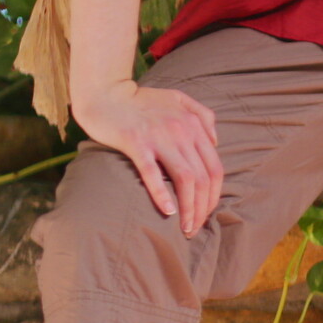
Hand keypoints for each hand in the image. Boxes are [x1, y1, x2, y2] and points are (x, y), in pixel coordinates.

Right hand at [73, 79, 223, 235]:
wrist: (107, 93)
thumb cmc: (142, 100)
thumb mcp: (179, 99)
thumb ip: (202, 115)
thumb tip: (216, 142)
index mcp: (194, 123)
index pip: (215, 167)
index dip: (215, 195)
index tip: (206, 213)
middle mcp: (182, 130)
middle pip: (203, 177)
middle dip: (203, 208)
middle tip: (194, 228)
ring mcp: (160, 136)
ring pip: (185, 178)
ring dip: (188, 208)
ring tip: (185, 228)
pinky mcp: (136, 143)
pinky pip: (153, 173)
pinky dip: (161, 194)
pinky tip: (167, 212)